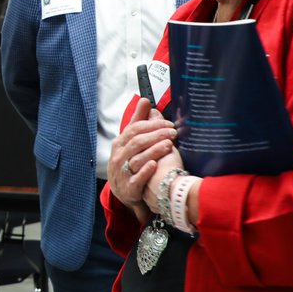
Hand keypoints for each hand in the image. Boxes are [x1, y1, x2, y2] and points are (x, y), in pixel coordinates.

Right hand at [108, 98, 177, 217]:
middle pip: (137, 141)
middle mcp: (119, 156)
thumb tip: (145, 100)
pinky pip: (136, 178)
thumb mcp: (131, 141)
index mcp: (120, 143)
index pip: (135, 129)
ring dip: (154, 150)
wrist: (123, 191)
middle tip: (173, 132)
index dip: (152, 125)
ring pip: (137, 158)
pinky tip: (155, 164)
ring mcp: (123, 172)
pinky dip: (145, 170)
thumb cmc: (129, 161)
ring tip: (170, 145)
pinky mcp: (129, 187)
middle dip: (156, 135)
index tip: (168, 123)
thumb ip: (138, 121)